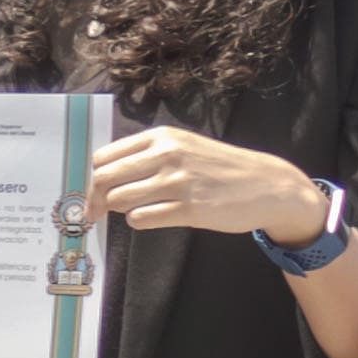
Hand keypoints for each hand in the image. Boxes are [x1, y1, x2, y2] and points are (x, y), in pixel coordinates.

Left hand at [86, 124, 330, 241]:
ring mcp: (177, 182)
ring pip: (119, 199)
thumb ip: (146, 155)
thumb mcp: (183, 147)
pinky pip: (141, 218)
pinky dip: (139, 220)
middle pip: (104, 178)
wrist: (267, 184)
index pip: (104, 157)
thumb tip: (103, 174)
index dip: (91, 177)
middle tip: (94, 212)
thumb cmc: (219, 167)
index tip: (91, 191)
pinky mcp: (188, 209)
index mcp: (161, 137)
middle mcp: (166, 155)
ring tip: (133, 209)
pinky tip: (150, 216)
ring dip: (118, 210)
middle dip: (93, 199)